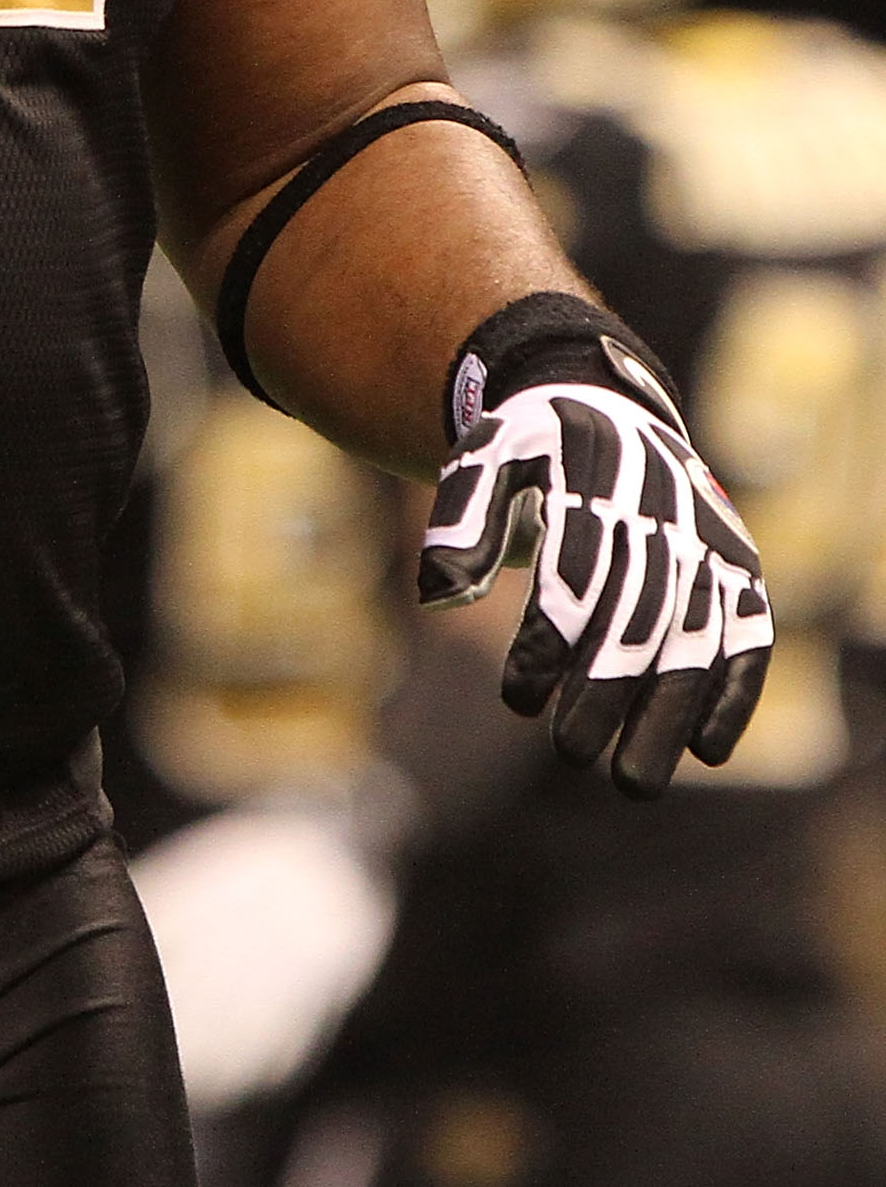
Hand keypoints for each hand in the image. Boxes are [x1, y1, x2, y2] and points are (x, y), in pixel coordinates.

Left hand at [420, 377, 772, 797]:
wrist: (604, 403)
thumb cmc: (529, 447)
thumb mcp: (482, 460)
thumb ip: (459, 522)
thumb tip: (439, 595)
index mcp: (591, 481)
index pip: (572, 577)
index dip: (546, 645)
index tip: (517, 701)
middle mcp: (659, 511)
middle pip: (635, 617)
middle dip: (603, 692)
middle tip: (570, 754)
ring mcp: (706, 540)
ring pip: (695, 638)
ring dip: (668, 713)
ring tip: (632, 783)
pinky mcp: (739, 565)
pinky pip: (748, 634)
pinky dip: (734, 691)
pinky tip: (707, 751)